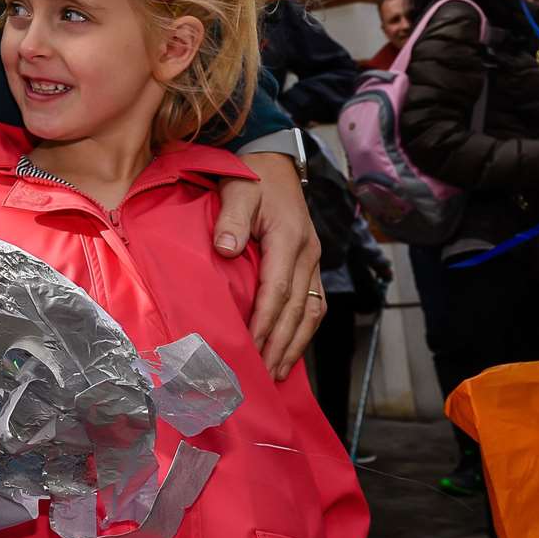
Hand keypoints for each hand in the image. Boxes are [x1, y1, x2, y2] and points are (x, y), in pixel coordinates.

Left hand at [217, 152, 325, 379]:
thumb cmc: (249, 178)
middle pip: (297, 310)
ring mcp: (312, 261)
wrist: (272, 162)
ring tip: (277, 372)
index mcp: (289, 238)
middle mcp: (307, 254)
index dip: (264, 322)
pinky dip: (303, 331)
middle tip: (263, 375)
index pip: (277, 290)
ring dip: (295, 344)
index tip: (249, 346)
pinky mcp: (310, 265)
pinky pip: (313, 305)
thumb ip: (230, 220)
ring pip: (311, 312)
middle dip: (281, 345)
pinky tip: (289, 350)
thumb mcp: (237, 191)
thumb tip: (225, 250)